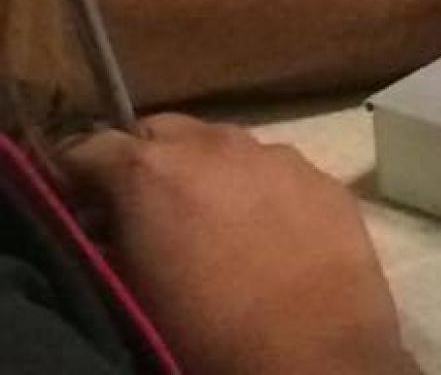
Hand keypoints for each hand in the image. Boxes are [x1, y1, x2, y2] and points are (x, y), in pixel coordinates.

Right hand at [62, 114, 414, 374]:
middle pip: (162, 131)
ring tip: (209, 222)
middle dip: (144, 161)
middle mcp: (213, 144)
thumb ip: (113, 240)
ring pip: (222, 145)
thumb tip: (103, 224)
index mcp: (153, 170)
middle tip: (144, 210)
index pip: (91, 145)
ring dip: (206, 171)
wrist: (316, 351)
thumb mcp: (134, 289)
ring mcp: (274, 153)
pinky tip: (266, 233)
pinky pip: (274, 169)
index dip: (78, 173)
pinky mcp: (321, 176)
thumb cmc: (207, 332)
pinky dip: (258, 189)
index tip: (77, 201)